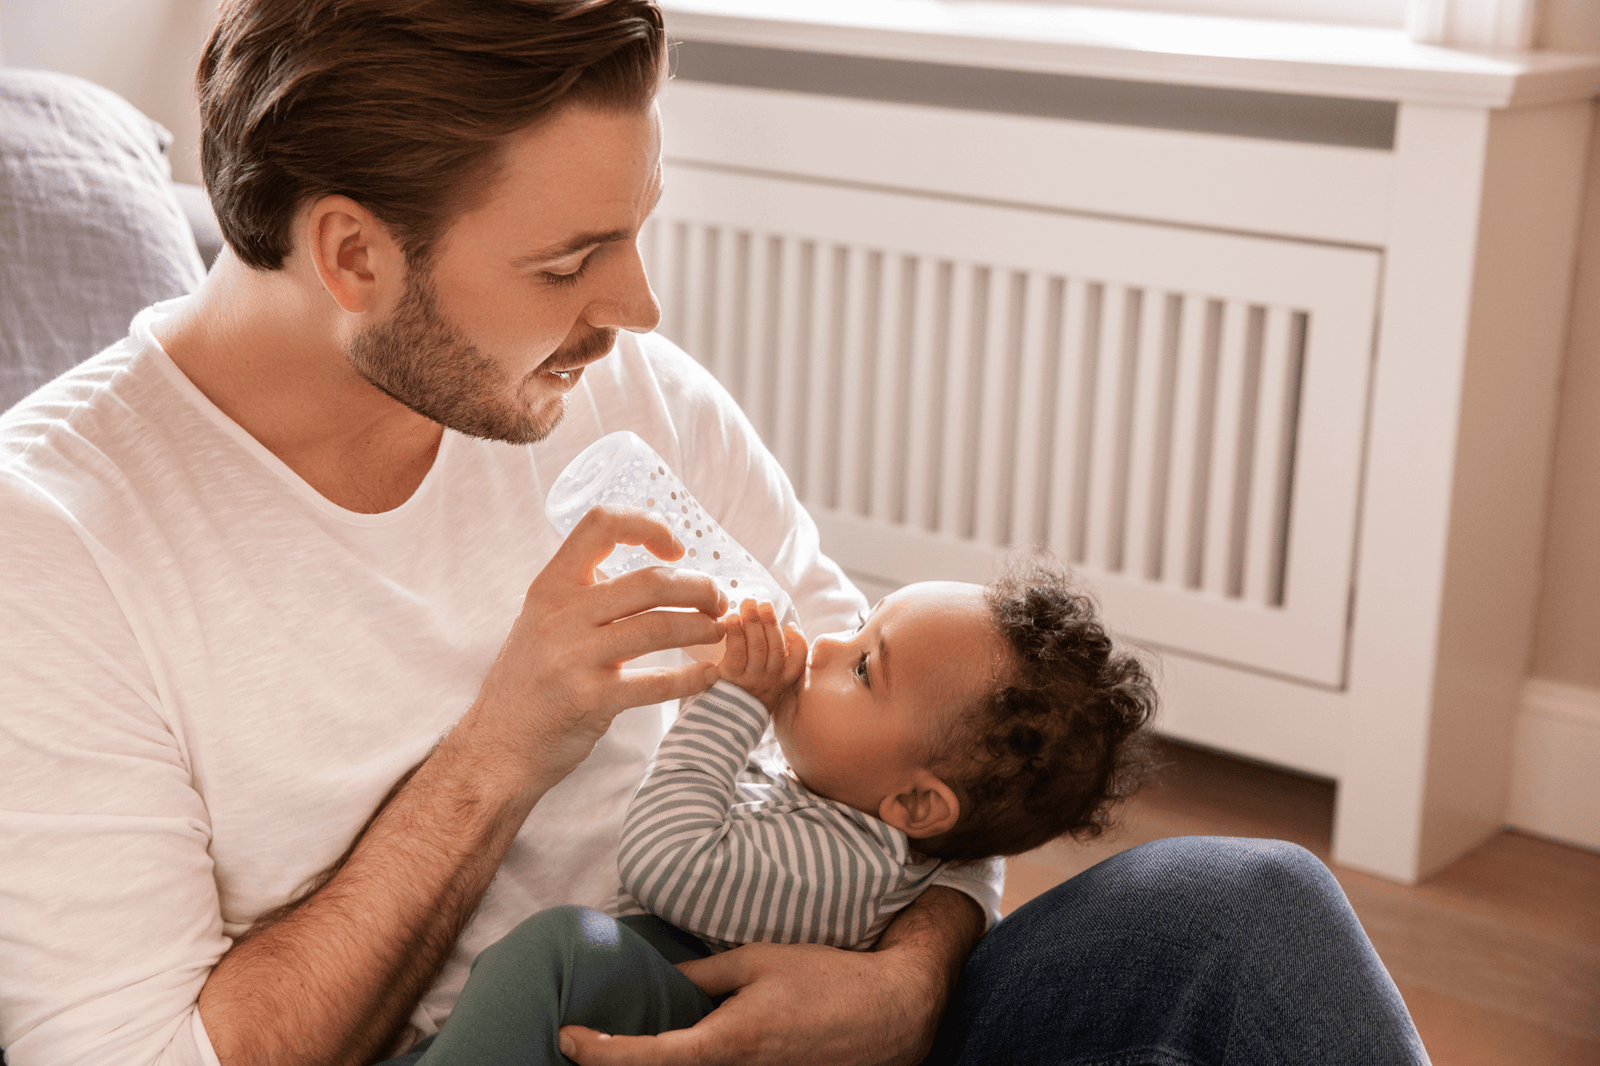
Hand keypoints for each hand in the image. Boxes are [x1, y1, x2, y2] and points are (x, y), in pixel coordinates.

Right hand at [464, 505, 728, 796]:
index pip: (600, 525)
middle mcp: (560, 615)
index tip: (676, 549)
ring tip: (717, 632)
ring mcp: (574, 657)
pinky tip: (709, 676)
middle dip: (699, 587)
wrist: (495, 748)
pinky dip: (692, 678)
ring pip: (659, 625)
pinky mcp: (590, 700)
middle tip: (717, 601)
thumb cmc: (528, 682)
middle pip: (650, 580)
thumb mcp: (540, 622)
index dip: (647, 526)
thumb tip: (650, 572)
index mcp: (549, 587)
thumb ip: (581, 596)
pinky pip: (656, 682)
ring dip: (701, 627)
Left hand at [558, 887, 984, 1065]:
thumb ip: (701, 977)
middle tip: (587, 1046)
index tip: (568, 1040)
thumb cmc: (825, 977)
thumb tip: (655, 980)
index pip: (647, 1061)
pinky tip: (682, 1055)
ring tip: (632, 1048)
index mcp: (729, 1044)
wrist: (893, 1011)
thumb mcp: (756, 961)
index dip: (599, 1054)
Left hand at [717, 598, 806, 714]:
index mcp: (780, 683)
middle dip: (770, 621)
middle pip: (776, 646)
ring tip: (748, 604)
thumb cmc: (739, 702)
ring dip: (753, 622)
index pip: (798, 662)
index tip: (791, 626)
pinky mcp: (731, 679)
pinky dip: (735, 633)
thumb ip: (766, 667)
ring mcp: (751, 680)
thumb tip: (760, 630)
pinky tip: (731, 620)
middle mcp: (769, 681)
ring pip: (759, 647)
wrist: (718, 728)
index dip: (798, 642)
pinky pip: (736, 652)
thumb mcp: (761, 690)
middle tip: (763, 603)